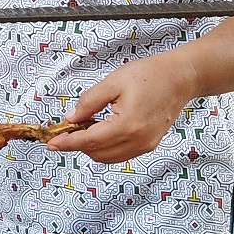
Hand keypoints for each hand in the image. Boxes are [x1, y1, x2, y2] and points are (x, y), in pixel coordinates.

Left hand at [46, 54, 198, 163]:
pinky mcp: (148, 145)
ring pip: (107, 157)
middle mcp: (138, 141)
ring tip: (83, 128)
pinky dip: (106, 147)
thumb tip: (72, 118)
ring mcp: (145, 145)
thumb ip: (89, 102)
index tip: (52, 143)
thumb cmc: (152, 75)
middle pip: (97, 153)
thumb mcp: (113, 82)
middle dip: (78, 144)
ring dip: (91, 147)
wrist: (180, 78)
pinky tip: (100, 131)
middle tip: (65, 130)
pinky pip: (120, 154)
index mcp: (127, 125)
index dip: (67, 143)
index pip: (89, 141)